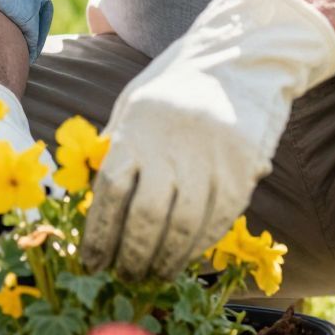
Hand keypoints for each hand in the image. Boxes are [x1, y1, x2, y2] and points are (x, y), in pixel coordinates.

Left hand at [81, 0, 334, 281]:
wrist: (241, 56)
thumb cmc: (175, 85)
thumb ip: (115, 148)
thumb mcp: (135, 104)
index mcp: (138, 127)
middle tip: (123, 278)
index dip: (99, 234)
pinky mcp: (243, 170)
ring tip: (153, 275)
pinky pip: (218, 220)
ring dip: (165, 260)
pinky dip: (198, 245)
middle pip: (146, 217)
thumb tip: (91, 203)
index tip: (91, 262)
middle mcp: (173, 144)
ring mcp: (212, 158)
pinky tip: (185, 257)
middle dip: (131, 257)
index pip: (111, 192)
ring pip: (184, 228)